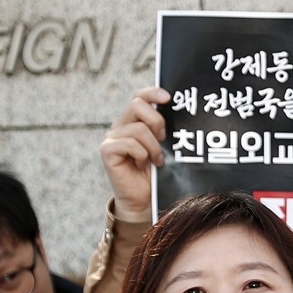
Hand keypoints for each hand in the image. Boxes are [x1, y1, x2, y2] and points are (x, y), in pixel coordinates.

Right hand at [99, 86, 169, 222]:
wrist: (145, 200)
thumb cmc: (157, 174)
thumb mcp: (166, 149)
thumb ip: (166, 132)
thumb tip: (184, 116)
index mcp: (136, 122)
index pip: (140, 97)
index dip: (152, 92)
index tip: (168, 97)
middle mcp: (122, 126)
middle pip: (137, 105)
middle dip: (157, 120)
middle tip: (164, 138)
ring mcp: (113, 138)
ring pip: (138, 129)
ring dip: (153, 146)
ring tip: (157, 160)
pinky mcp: (108, 150)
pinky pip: (129, 143)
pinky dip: (142, 154)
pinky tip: (143, 165)